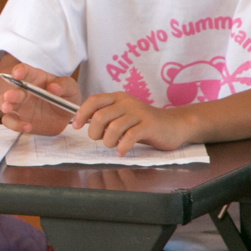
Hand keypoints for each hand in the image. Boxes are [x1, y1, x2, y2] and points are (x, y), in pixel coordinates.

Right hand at [0, 64, 79, 135]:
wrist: (63, 116)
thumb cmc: (65, 97)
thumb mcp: (71, 89)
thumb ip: (64, 85)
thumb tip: (53, 87)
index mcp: (33, 78)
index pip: (23, 71)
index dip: (19, 71)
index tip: (17, 74)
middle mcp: (23, 91)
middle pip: (11, 89)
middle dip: (9, 92)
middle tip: (9, 96)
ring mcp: (19, 106)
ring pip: (4, 104)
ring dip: (4, 105)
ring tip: (7, 108)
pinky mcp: (18, 119)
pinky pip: (11, 122)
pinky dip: (16, 125)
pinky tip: (27, 126)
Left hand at [72, 92, 193, 155]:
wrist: (174, 125)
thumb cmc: (143, 124)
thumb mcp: (122, 116)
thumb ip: (105, 117)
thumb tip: (81, 122)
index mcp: (117, 98)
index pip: (93, 100)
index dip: (82, 113)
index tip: (76, 126)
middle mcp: (127, 103)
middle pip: (100, 116)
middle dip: (94, 132)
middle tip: (100, 140)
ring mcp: (138, 113)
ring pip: (114, 127)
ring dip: (108, 141)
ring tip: (112, 146)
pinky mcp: (149, 125)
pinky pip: (130, 137)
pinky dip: (122, 147)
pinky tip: (121, 152)